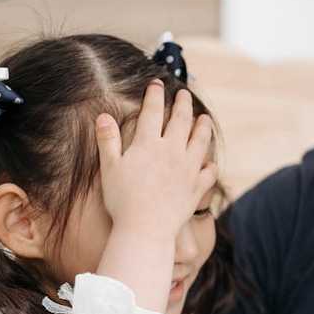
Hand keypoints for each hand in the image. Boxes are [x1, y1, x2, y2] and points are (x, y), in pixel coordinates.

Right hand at [94, 80, 215, 237]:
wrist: (145, 230)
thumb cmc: (122, 200)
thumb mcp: (109, 168)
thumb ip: (108, 140)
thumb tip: (103, 116)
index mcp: (149, 144)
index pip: (153, 111)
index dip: (155, 95)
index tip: (157, 83)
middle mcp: (172, 152)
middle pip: (181, 121)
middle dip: (183, 104)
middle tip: (185, 94)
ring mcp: (188, 169)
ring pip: (200, 141)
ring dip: (203, 127)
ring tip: (204, 119)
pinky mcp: (196, 188)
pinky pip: (208, 173)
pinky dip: (210, 165)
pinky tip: (210, 162)